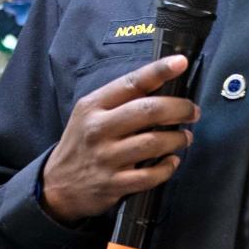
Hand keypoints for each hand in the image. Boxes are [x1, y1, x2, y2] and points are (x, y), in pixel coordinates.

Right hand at [41, 54, 197, 224]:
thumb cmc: (82, 143)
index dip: (159, 71)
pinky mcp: (113, 184)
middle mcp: (98, 129)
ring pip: (153, 143)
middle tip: (193, 112)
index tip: (180, 62)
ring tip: (185, 137)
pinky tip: (172, 161)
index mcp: (93, 106)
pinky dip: (167, 167)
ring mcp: (106, 158)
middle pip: (148, 111)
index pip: (131, 83)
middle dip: (179, 109)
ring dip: (178, 139)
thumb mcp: (90, 114)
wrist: (56, 186)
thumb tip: (162, 88)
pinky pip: (150, 175)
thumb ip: (120, 102)